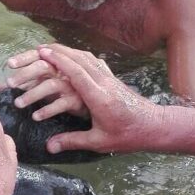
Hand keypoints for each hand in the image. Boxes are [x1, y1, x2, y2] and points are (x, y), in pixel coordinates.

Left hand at [0, 48, 89, 119]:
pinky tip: (36, 116)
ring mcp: (70, 85)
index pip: (36, 56)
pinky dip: (48, 110)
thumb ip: (19, 85)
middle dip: (25, 74)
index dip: (23, 58)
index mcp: (52, 63)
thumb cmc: (61, 91)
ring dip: (33, 94)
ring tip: (18, 104)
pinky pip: (61, 104)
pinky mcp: (77, 100)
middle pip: (42, 66)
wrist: (94, 102)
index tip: (9, 64)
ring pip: (50, 86)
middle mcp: (61, 71)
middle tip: (10, 84)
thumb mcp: (40, 85)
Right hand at [37, 44, 160, 154]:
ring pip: (87, 58)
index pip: (76, 73)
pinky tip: (73, 56)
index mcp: (99, 97)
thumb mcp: (99, 142)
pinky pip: (94, 61)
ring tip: (52, 49)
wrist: (155, 126)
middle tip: (40, 48)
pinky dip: (80, 55)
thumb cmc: (127, 135)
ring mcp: (110, 78)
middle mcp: (104, 83)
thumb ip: (72, 141)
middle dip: (59, 52)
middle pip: (80, 60)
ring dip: (69, 51)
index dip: (59, 61)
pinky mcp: (113, 78)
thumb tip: (48, 146)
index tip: (42, 53)